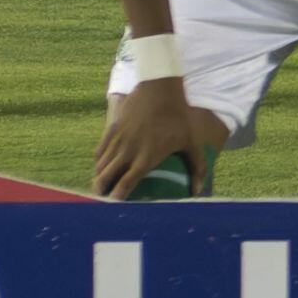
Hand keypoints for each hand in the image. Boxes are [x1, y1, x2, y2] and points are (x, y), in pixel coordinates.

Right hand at [93, 74, 228, 197]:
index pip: (125, 185)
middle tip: (103, 201)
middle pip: (105, 178)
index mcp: (145, 158)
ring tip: (101, 187)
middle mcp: (127, 152)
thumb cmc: (178, 117)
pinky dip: (99, 162)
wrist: (159, 89)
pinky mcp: (111, 129)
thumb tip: (198, 190)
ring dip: (99, 178)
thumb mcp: (191, 142)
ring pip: (100, 166)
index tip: (115, 208)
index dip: (117, 199)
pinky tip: (102, 167)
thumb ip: (197, 166)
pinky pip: (99, 151)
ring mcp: (117, 140)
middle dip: (101, 191)